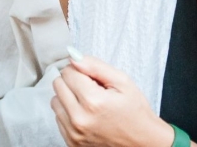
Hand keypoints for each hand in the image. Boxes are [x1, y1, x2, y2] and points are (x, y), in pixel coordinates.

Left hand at [50, 55, 172, 146]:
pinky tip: (86, 114)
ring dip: (68, 97)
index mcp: (93, 101)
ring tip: (89, 102)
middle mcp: (79, 119)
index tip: (93, 77)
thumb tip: (74, 57)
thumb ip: (96, 66)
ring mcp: (73, 133)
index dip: (81, 70)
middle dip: (73, 81)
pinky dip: (69, 112)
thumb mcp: (123, 82)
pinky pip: (58, 118)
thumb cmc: (135, 111)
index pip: (68, 72)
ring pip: (55, 101)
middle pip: (58, 85)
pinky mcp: (71, 142)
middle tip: (92, 88)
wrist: (141, 141)